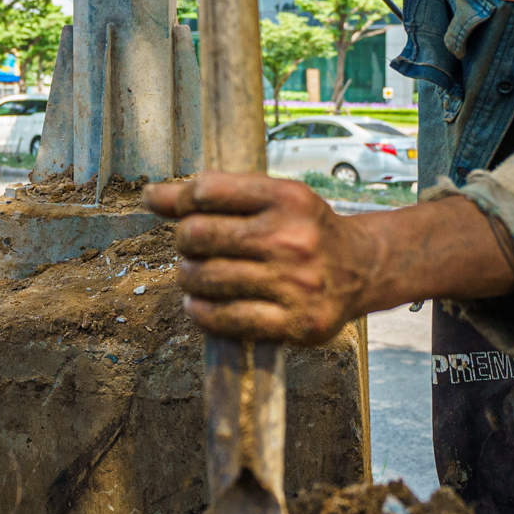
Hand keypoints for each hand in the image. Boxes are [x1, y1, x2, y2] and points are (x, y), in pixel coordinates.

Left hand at [144, 173, 379, 344]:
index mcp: (286, 198)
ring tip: (196, 276)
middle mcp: (291, 238)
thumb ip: (214, 194)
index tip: (178, 211)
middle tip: (192, 249)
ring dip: (188, 279)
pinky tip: (200, 305)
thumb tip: (150, 195)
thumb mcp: (271, 198)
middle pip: (198, 235)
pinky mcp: (296, 323)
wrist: (363, 268)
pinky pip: (227, 319)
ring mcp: (295, 283)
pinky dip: (202, 313)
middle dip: (184, 242)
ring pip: (205, 278)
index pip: (207, 190)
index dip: (181, 201)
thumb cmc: (303, 230)